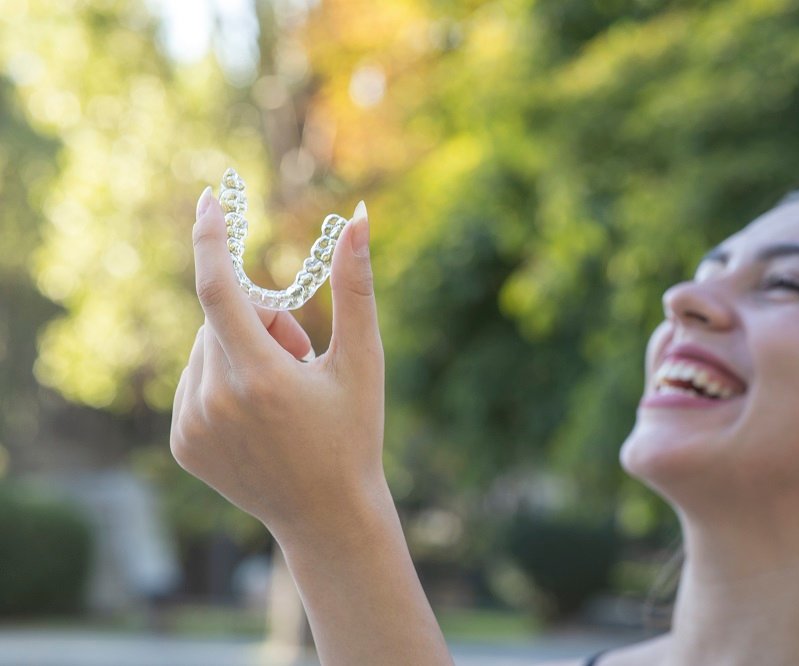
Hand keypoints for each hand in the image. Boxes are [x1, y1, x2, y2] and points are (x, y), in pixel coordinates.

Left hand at [170, 187, 384, 540]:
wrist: (327, 515)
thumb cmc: (354, 433)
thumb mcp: (362, 360)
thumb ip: (355, 287)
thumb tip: (358, 219)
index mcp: (259, 377)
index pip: (217, 288)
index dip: (210, 238)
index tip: (208, 200)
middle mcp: (214, 401)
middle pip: (222, 318)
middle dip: (259, 320)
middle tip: (299, 356)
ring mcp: (191, 425)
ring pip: (206, 348)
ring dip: (240, 350)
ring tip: (280, 394)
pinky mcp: (181, 442)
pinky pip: (195, 380)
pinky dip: (223, 379)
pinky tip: (258, 415)